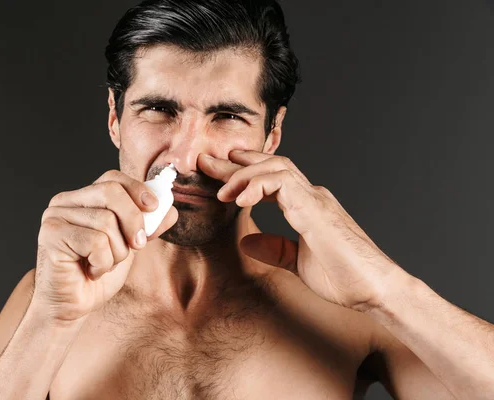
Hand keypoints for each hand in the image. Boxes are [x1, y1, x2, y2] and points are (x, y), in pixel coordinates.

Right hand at [34, 170, 177, 322]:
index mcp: (81, 198)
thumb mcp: (129, 245)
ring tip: (104, 264)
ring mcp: (54, 217)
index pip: (113, 179)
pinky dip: (103, 262)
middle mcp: (64, 202)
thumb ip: (147, 226)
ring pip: (106, 221)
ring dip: (117, 251)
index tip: (154, 208)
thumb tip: (170, 210)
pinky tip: (92, 271)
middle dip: (134, 221)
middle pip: (111, 193)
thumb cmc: (97, 273)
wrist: (72, 306)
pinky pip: (95, 242)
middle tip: (137, 245)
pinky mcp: (50, 236)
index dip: (137, 190)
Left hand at [198, 150, 404, 311]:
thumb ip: (275, 248)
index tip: (217, 175)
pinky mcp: (316, 208)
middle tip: (206, 163)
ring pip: (275, 166)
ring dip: (242, 174)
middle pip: (269, 165)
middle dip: (235, 163)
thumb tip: (247, 242)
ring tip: (220, 190)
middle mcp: (311, 195)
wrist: (374, 290)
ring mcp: (315, 198)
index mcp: (307, 205)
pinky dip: (257, 185)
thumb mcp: (297, 262)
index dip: (243, 174)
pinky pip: (282, 183)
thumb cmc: (343, 278)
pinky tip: (241, 199)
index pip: (270, 179)